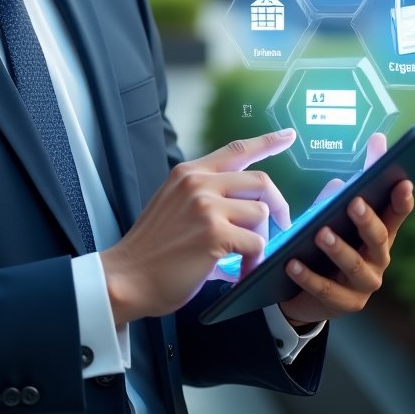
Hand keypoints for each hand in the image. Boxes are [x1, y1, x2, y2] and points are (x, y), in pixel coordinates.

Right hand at [100, 130, 295, 326]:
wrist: (126, 276)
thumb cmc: (151, 249)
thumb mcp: (174, 205)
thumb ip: (207, 199)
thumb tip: (247, 214)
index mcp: (189, 173)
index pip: (236, 150)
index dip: (267, 142)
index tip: (288, 136)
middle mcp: (198, 183)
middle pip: (261, 182)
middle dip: (278, 206)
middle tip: (280, 224)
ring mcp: (206, 206)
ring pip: (261, 214)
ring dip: (259, 239)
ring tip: (242, 257)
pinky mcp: (214, 234)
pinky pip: (256, 244)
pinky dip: (253, 261)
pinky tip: (239, 271)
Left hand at [278, 133, 414, 325]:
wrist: (306, 289)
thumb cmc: (326, 243)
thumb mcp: (337, 210)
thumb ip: (354, 181)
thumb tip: (376, 141)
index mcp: (379, 232)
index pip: (396, 213)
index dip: (402, 198)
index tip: (402, 181)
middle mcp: (378, 258)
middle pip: (379, 237)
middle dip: (367, 219)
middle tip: (353, 202)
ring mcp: (364, 283)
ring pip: (355, 264)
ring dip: (338, 248)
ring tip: (320, 233)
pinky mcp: (344, 303)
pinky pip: (325, 288)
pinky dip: (308, 275)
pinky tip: (291, 263)